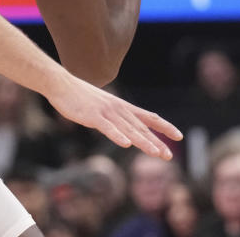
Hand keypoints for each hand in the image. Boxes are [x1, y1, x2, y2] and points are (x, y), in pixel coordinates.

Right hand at [46, 72, 181, 158]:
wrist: (61, 84)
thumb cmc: (79, 96)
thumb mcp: (102, 104)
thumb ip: (113, 115)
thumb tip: (122, 126)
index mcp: (121, 106)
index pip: (148, 117)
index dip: (164, 126)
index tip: (178, 136)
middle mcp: (118, 109)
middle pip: (141, 127)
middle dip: (156, 142)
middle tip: (169, 155)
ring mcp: (106, 112)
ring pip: (128, 129)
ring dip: (143, 142)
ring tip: (156, 153)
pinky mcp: (93, 116)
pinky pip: (107, 128)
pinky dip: (117, 136)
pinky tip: (126, 144)